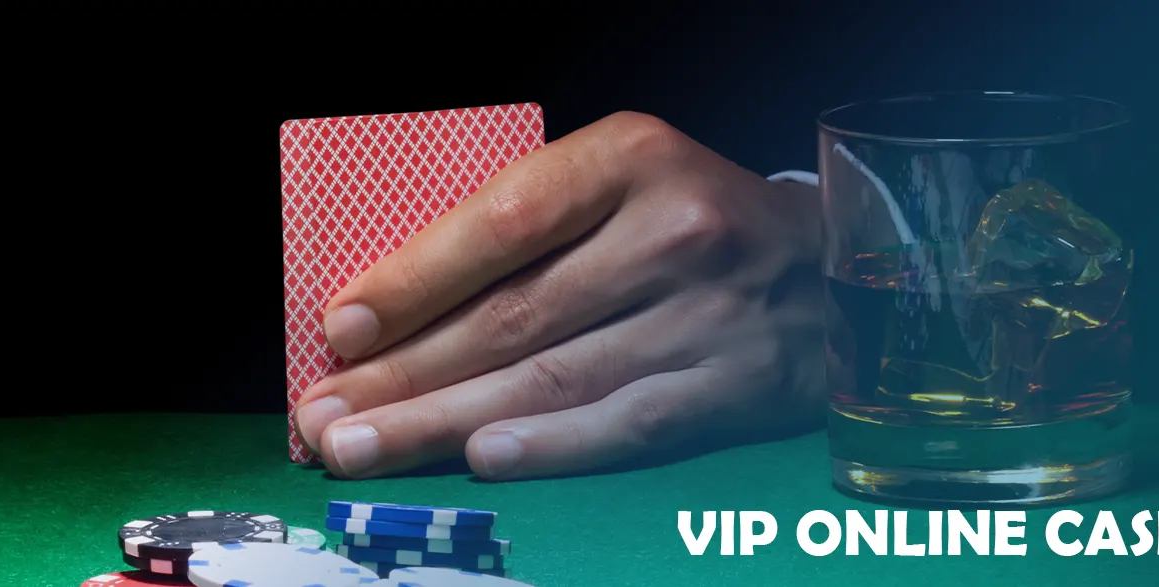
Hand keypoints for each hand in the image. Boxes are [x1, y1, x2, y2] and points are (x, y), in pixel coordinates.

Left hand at [292, 112, 834, 480]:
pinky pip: (623, 423)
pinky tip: (480, 458)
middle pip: (514, 316)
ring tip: (364, 448)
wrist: (835, 267)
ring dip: (443, 423)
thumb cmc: (690, 222)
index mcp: (631, 160)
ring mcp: (709, 315)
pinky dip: (548, 446)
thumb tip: (393, 312)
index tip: (342, 328)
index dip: (415, 280)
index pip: (504, 222)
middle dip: (403, 375)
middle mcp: (674, 233)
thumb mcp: (617, 185)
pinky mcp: (735, 386)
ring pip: (552, 379)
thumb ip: (524, 231)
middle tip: (323, 417)